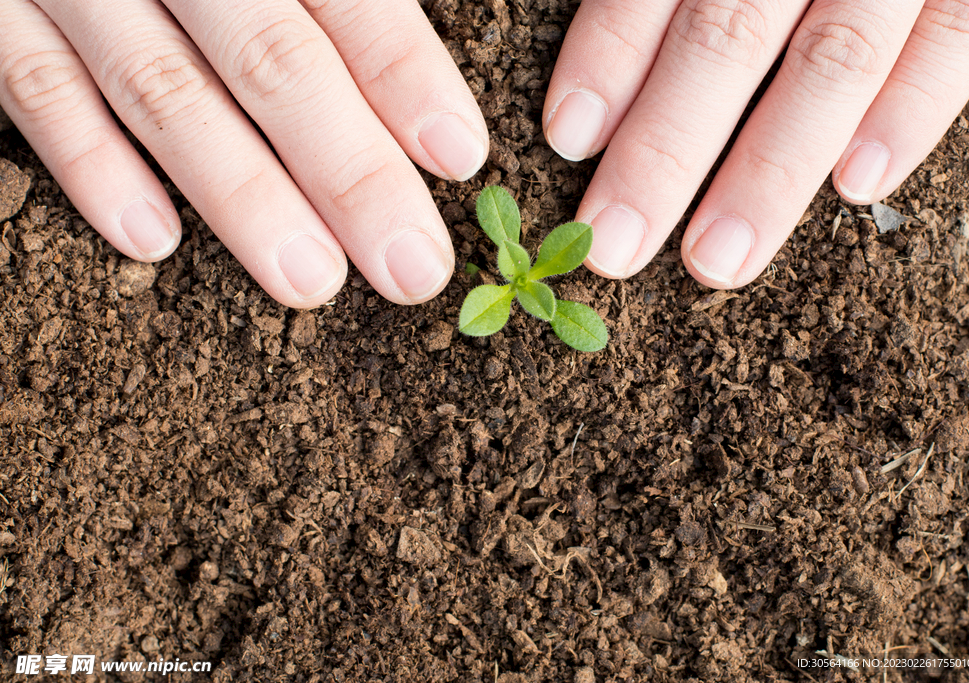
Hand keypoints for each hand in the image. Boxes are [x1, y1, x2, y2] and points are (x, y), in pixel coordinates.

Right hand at [0, 0, 487, 306]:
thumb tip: (418, 51)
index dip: (402, 73)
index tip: (459, 155)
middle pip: (271, 61)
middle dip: (350, 173)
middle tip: (413, 268)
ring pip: (164, 91)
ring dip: (242, 196)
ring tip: (313, 283)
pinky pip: (32, 86)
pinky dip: (89, 165)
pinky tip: (152, 240)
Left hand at [543, 1, 968, 287]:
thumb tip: (604, 64)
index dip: (611, 54)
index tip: (568, 139)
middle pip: (729, 35)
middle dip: (665, 151)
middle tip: (615, 243)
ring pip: (836, 59)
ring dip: (770, 170)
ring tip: (716, 259)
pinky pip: (961, 34)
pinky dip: (914, 111)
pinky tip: (857, 187)